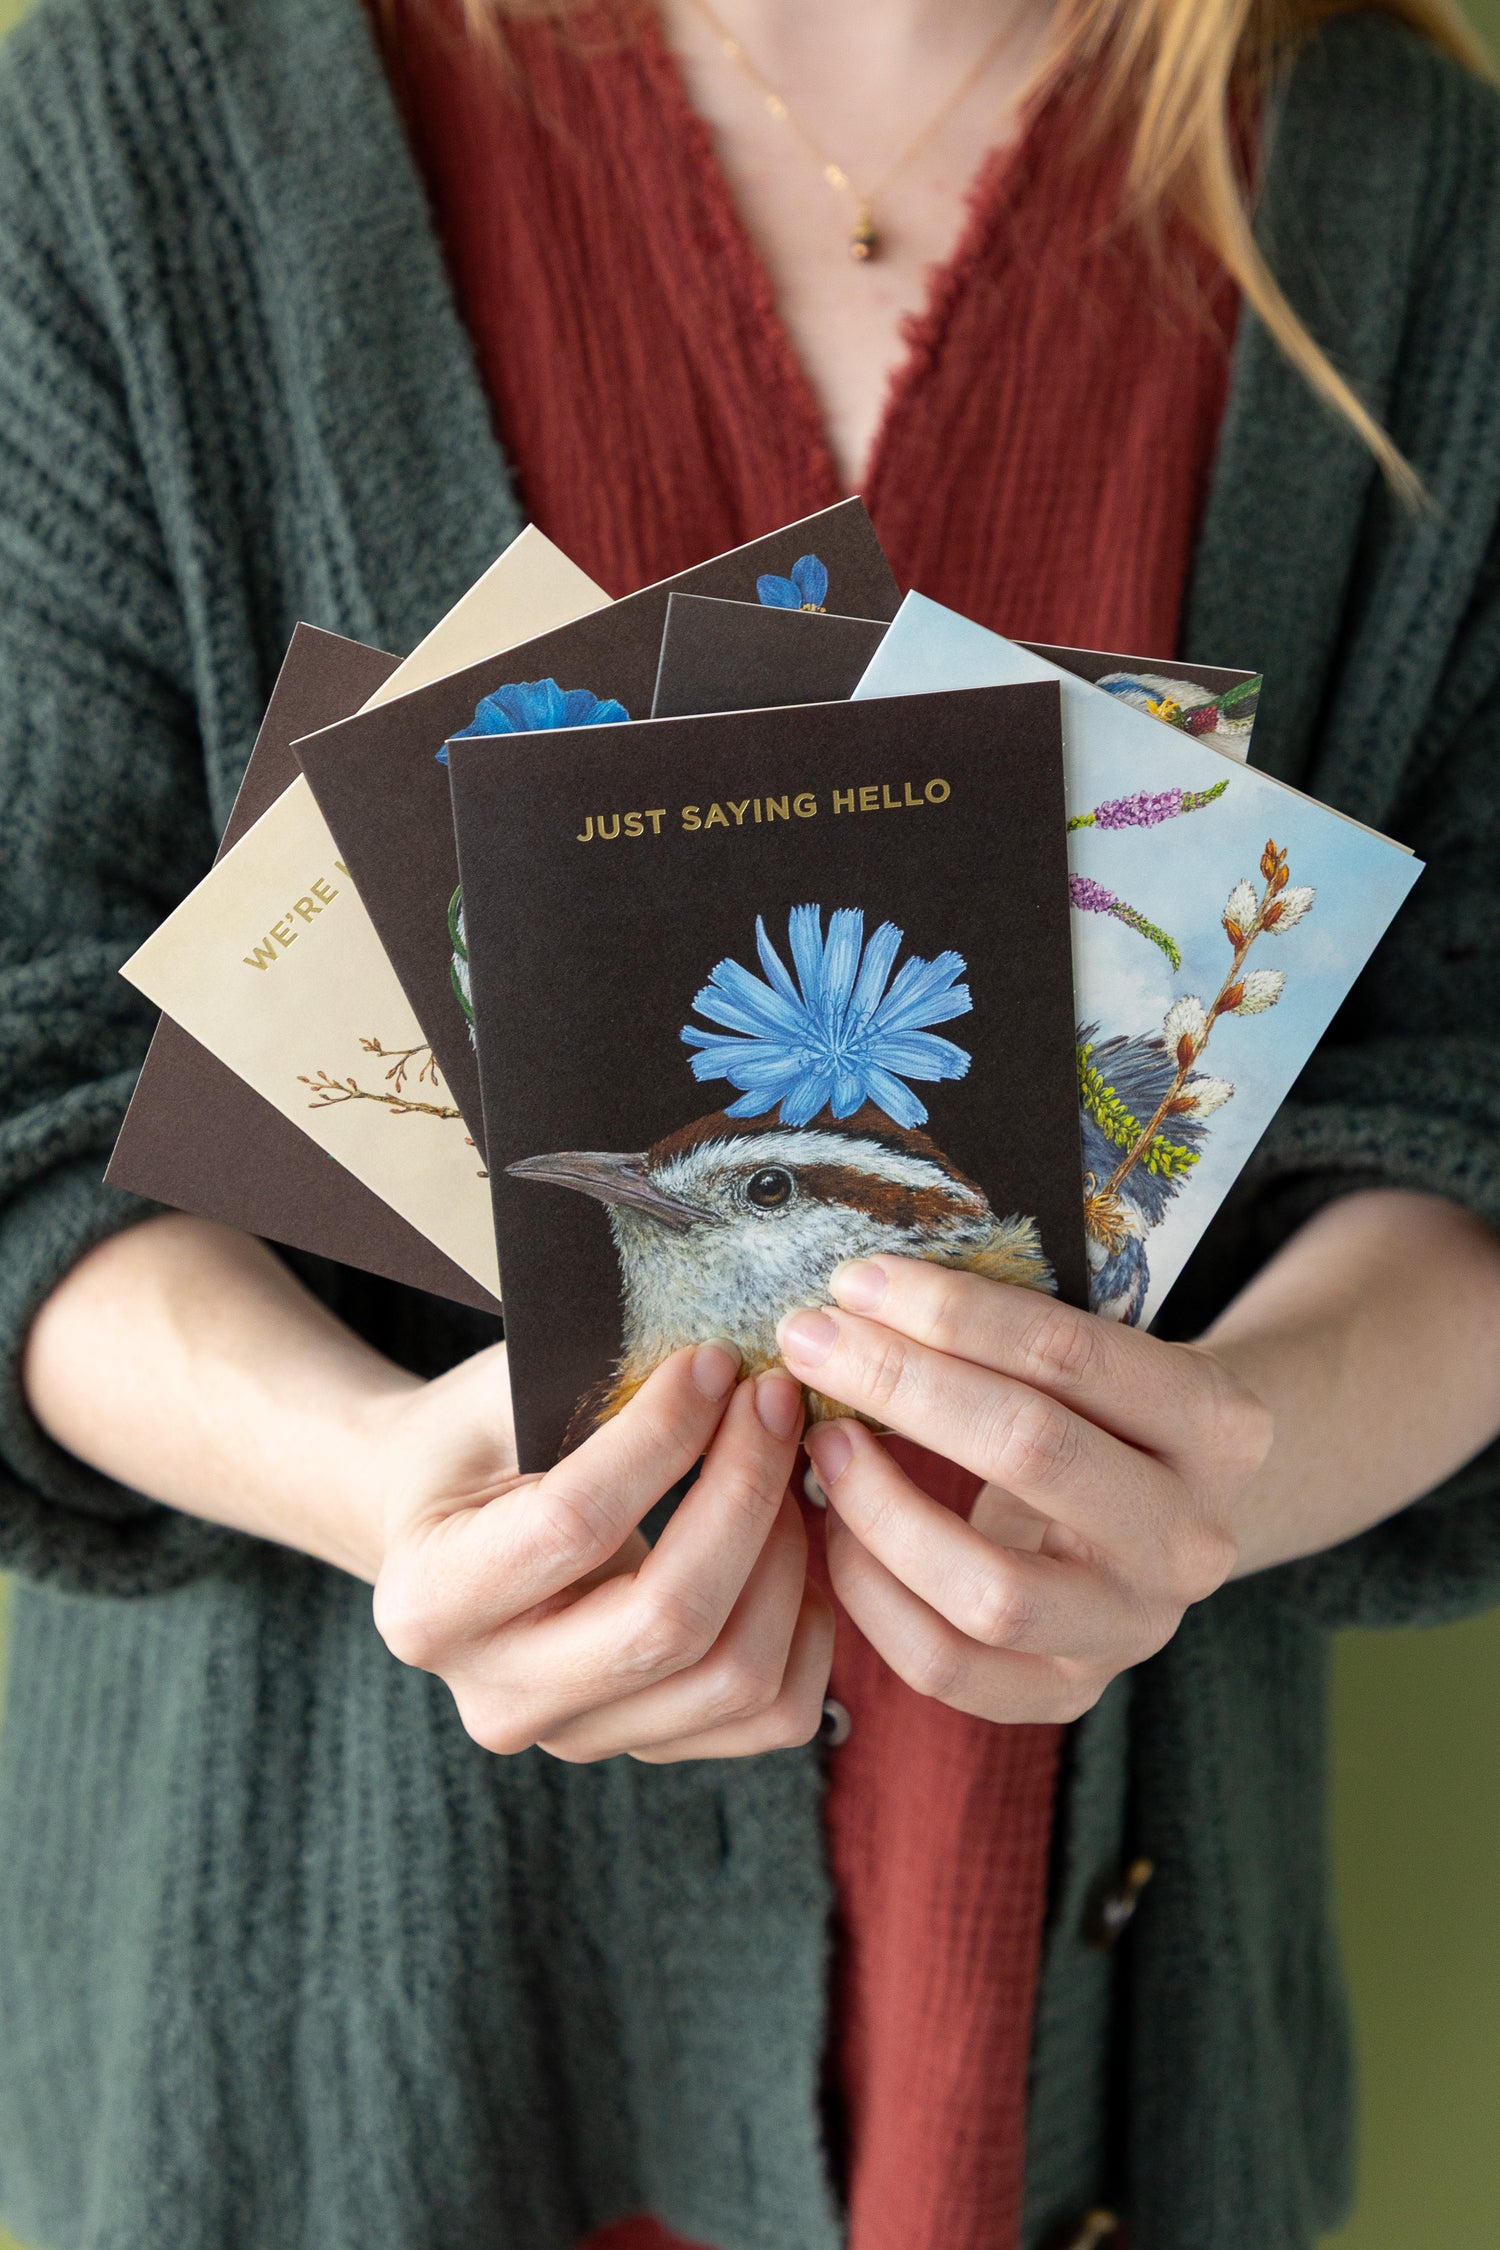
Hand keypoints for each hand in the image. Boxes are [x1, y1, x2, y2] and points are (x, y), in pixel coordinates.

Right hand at [369, 1339, 832, 1761]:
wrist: (438, 1532)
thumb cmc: (467, 1448)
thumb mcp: (490, 1397)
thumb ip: (584, 1384)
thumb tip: (719, 1365)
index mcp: (433, 1601)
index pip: (576, 1523)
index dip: (663, 1436)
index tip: (714, 1362)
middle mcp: (498, 1697)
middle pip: (669, 1621)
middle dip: (745, 1492)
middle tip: (773, 1403)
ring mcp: (577, 1736)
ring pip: (735, 1675)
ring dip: (788, 1556)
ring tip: (785, 1467)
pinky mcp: (646, 1746)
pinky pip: (773, 1713)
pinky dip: (810, 1626)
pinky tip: (796, 1546)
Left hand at [779, 1257, 1270, 1723]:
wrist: (1161, 1521)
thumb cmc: (1100, 1414)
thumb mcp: (1097, 1360)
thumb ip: (1006, 1334)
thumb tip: (860, 1294)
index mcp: (1218, 1423)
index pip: (1068, 1353)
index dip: (951, 1311)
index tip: (857, 1281)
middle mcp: (1193, 1537)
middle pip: (1030, 1451)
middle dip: (901, 1385)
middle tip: (813, 1342)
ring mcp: (1136, 1627)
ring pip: (990, 1587)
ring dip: (880, 1504)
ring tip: (823, 1442)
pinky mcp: (1069, 1691)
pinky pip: (946, 1664)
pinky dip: (871, 1593)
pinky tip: (835, 1527)